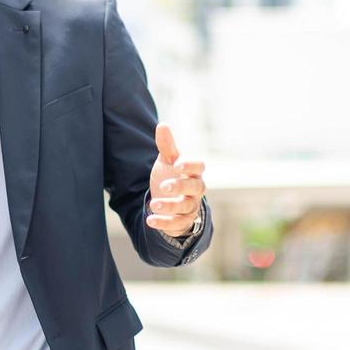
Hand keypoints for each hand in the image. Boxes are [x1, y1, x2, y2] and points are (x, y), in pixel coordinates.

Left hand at [146, 123, 205, 237]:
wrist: (170, 200)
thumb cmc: (171, 176)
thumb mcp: (167, 161)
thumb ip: (167, 146)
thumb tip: (162, 125)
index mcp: (193, 173)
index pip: (199, 167)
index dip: (190, 166)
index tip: (177, 164)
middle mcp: (195, 190)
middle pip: (195, 188)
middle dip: (180, 187)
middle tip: (163, 186)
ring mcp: (190, 207)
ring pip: (186, 207)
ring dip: (170, 206)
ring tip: (153, 204)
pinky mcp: (182, 222)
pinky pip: (177, 224)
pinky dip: (164, 222)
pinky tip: (150, 220)